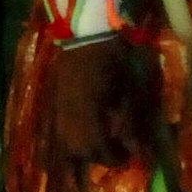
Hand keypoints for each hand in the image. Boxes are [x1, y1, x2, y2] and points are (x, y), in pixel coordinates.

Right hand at [43, 35, 151, 175]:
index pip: (99, 148)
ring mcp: (59, 106)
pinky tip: (81, 134)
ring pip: (64, 142)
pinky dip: (69, 138)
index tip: (129, 158)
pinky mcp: (55, 99)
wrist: (87, 34)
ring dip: (81, 150)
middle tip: (115, 153)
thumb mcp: (129, 95)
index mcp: (88, 113)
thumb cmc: (113, 61)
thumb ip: (131, 125)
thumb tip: (136, 150)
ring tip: (97, 146)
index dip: (115, 157)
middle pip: (79, 150)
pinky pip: (58, 129)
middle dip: (97, 156)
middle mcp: (69, 115)